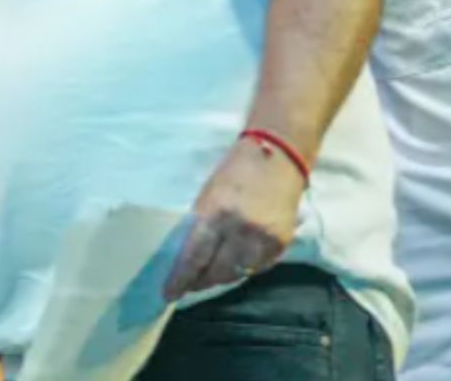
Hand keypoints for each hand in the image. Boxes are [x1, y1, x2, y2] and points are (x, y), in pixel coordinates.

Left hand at [162, 135, 304, 299]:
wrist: (279, 157)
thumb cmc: (235, 171)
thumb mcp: (208, 194)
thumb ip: (200, 224)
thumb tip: (187, 255)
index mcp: (216, 213)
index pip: (194, 255)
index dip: (181, 278)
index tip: (169, 294)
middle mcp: (242, 230)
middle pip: (217, 270)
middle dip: (200, 281)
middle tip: (187, 285)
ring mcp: (264, 239)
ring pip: (237, 273)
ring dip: (220, 277)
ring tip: (207, 277)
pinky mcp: (282, 244)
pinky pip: (257, 267)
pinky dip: (242, 269)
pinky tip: (233, 264)